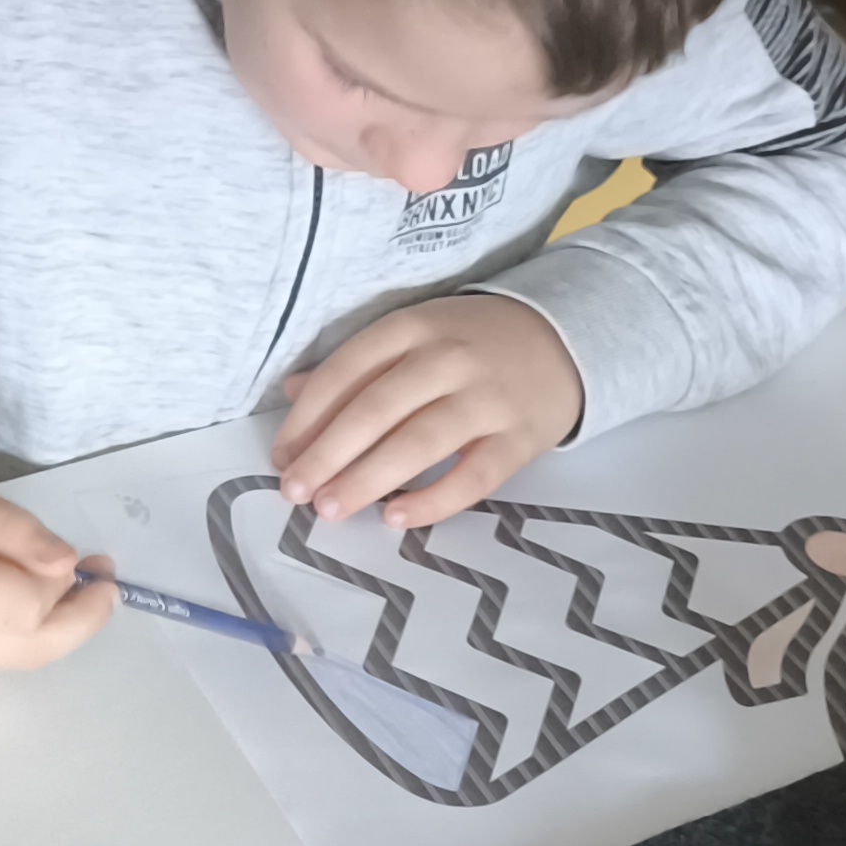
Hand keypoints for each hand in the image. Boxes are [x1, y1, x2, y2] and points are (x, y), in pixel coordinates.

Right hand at [0, 463, 117, 681]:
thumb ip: (5, 526)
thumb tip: (66, 562)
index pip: (27, 607)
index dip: (66, 583)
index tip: (85, 554)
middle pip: (34, 646)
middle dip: (80, 614)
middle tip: (102, 575)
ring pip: (19, 657)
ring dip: (53, 622)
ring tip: (61, 578)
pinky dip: (19, 631)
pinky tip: (14, 597)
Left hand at [275, 293, 583, 528]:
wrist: (565, 338)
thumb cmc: (472, 341)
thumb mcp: (414, 334)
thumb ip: (356, 364)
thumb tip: (292, 392)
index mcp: (413, 327)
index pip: (347, 371)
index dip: (308, 417)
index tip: (280, 456)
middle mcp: (448, 359)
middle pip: (377, 410)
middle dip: (328, 454)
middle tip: (294, 492)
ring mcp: (488, 399)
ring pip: (419, 442)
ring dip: (368, 478)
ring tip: (329, 509)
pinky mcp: (520, 439)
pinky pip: (473, 476)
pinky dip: (434, 499)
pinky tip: (396, 518)